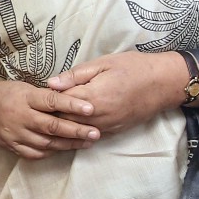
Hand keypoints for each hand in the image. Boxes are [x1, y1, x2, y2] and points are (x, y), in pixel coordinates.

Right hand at [0, 74, 99, 159]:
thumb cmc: (5, 94)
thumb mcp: (24, 87)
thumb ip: (46, 96)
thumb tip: (74, 101)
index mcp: (24, 97)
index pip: (52, 101)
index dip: (72, 106)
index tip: (91, 109)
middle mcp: (19, 117)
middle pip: (52, 126)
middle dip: (77, 131)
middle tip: (96, 132)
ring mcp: (15, 134)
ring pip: (48, 142)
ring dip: (70, 144)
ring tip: (88, 142)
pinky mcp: (12, 146)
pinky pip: (37, 152)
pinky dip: (53, 151)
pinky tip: (65, 148)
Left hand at [46, 51, 186, 135]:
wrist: (164, 83)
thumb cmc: (133, 67)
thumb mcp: (102, 64)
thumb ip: (74, 76)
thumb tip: (50, 83)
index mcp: (91, 96)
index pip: (58, 104)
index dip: (45, 100)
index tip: (34, 97)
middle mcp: (97, 116)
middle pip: (64, 121)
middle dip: (50, 116)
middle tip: (37, 110)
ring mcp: (107, 126)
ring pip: (76, 131)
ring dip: (63, 126)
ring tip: (49, 120)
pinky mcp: (115, 130)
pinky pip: (90, 134)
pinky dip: (78, 131)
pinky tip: (70, 127)